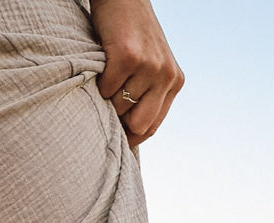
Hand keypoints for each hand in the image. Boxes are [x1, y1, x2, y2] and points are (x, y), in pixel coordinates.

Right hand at [88, 0, 183, 146]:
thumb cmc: (131, 35)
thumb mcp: (150, 65)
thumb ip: (148, 94)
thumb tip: (130, 134)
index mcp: (174, 82)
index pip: (152, 126)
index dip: (132, 136)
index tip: (116, 137)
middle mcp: (166, 75)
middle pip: (139, 125)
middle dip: (120, 120)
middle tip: (109, 105)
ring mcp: (149, 65)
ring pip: (120, 107)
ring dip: (107, 97)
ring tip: (109, 76)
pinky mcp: (128, 56)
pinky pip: (107, 89)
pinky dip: (99, 82)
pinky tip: (103, 66)